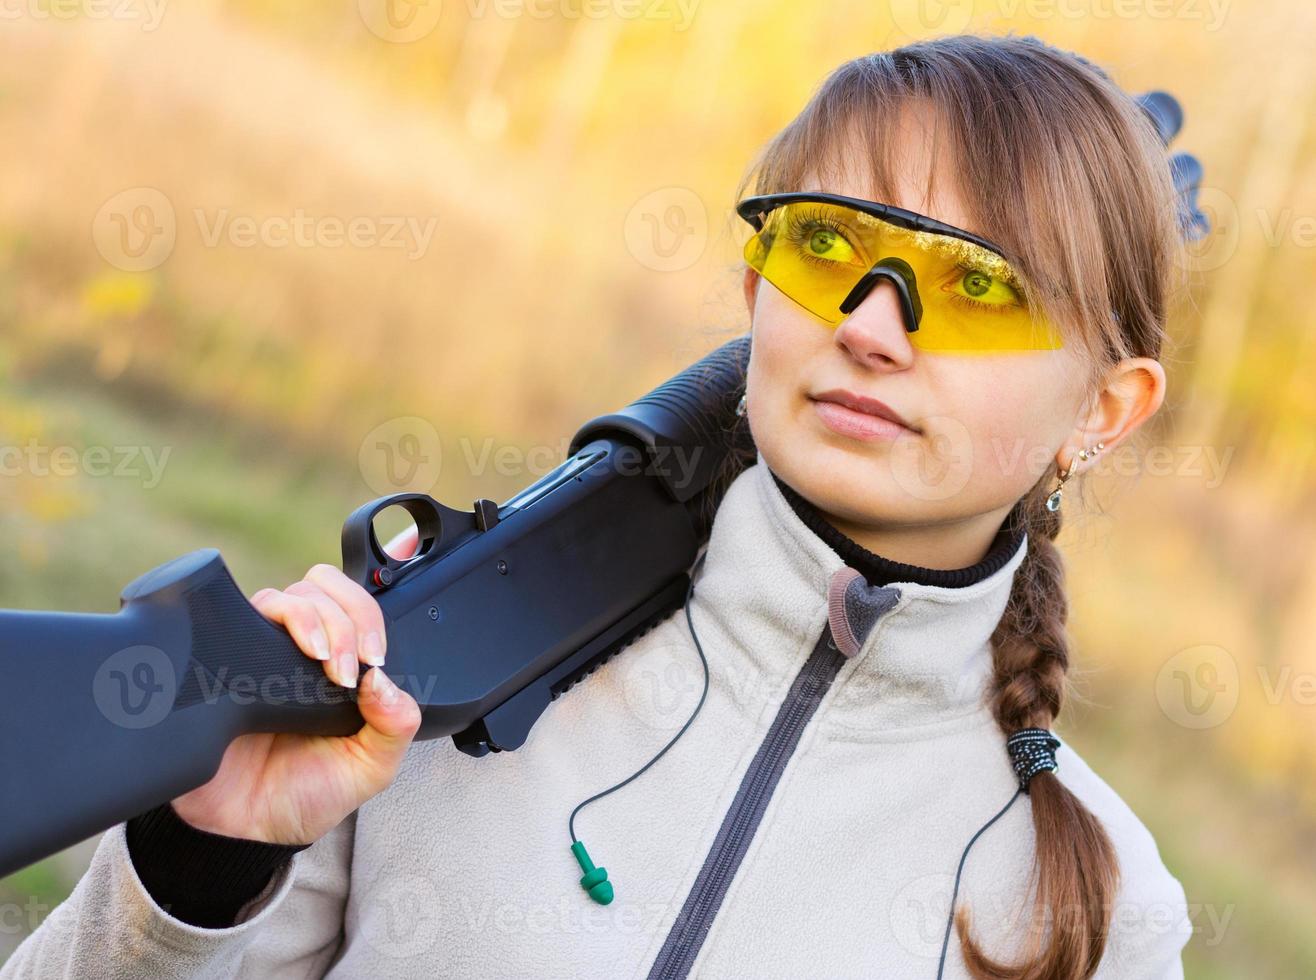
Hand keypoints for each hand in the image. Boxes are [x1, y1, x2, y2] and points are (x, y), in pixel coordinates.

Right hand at [172, 550, 421, 845]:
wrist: (246, 830)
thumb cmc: (307, 793)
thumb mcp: (371, 766)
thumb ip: (395, 725)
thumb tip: (383, 680)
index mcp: (338, 663)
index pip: (355, 606)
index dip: (367, 620)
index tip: (372, 660)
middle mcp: (296, 648)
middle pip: (318, 588)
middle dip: (341, 617)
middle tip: (344, 669)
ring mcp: (256, 652)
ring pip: (280, 597)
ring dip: (310, 619)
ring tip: (320, 664)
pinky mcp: (220, 663)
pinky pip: (231, 623)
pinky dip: (259, 624)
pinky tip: (273, 662)